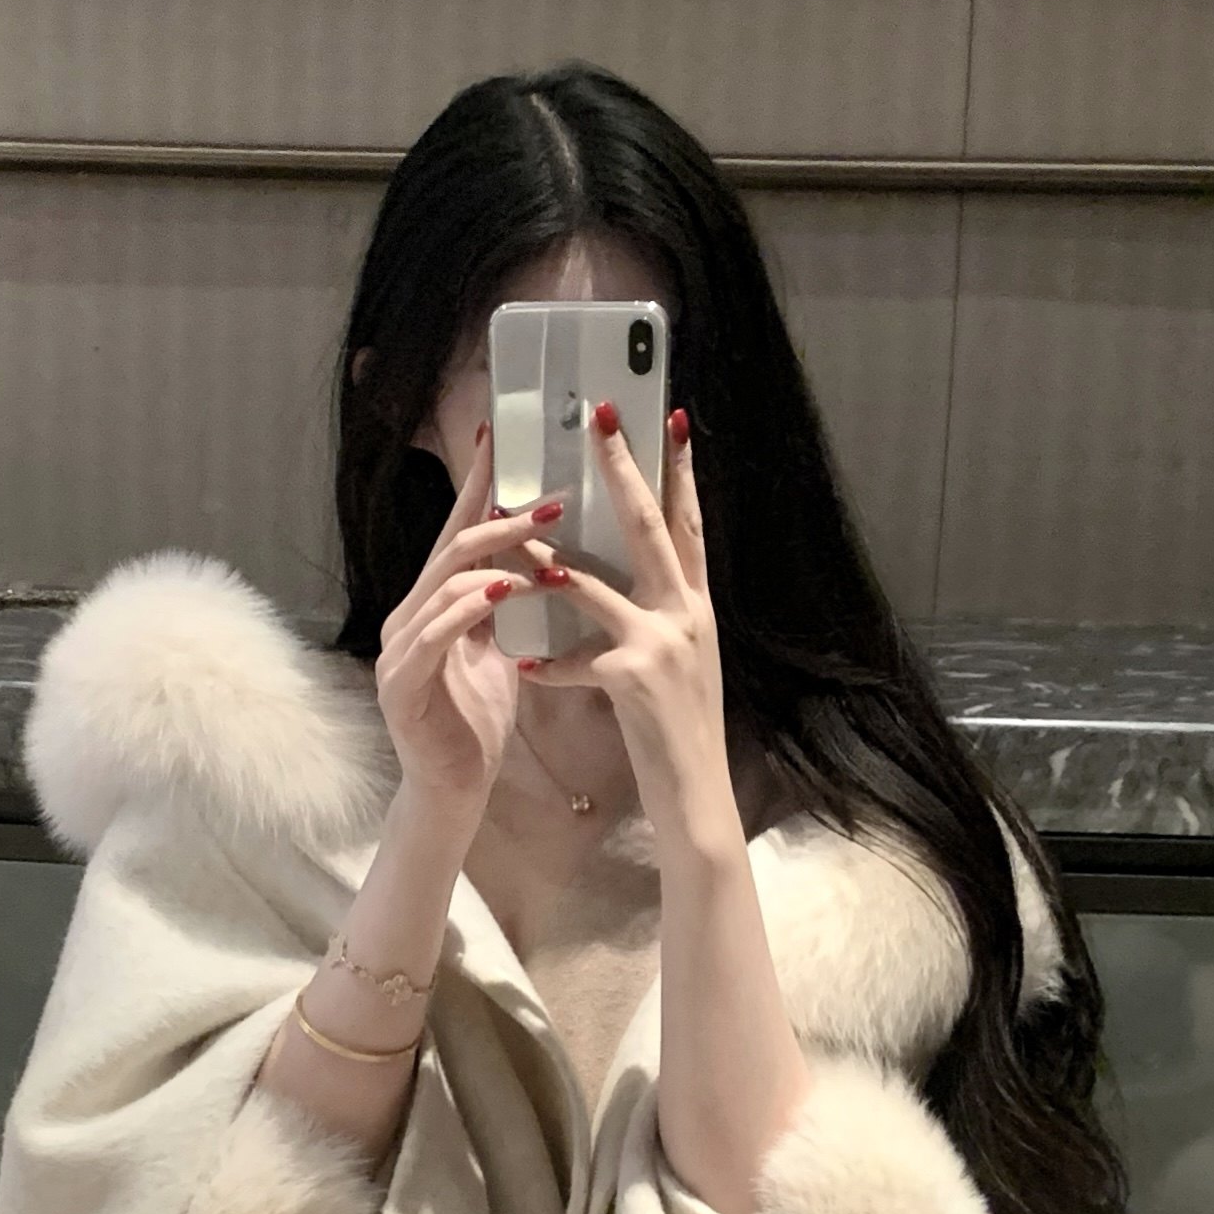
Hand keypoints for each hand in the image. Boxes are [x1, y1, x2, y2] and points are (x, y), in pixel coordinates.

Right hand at [375, 423, 565, 829]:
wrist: (452, 790)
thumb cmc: (476, 722)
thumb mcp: (498, 652)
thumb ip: (504, 606)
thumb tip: (537, 557)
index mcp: (434, 604)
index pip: (457, 531)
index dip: (478, 484)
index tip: (501, 435)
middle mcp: (410, 614)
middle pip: (453, 547)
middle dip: (503, 516)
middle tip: (555, 499)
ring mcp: (401, 646)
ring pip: (445, 582)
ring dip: (498, 558)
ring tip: (546, 546)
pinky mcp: (403, 681)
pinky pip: (437, 631)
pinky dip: (471, 607)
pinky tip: (505, 590)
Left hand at [511, 408, 737, 857]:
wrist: (699, 796)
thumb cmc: (680, 731)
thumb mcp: (682, 661)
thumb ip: (660, 616)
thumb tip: (635, 578)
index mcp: (697, 605)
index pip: (689, 524)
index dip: (681, 470)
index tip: (671, 420)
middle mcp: (687, 613)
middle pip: (649, 526)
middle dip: (623, 469)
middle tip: (602, 417)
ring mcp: (663, 643)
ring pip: (595, 585)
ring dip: (550, 561)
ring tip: (515, 534)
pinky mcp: (634, 680)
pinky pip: (575, 660)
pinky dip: (548, 665)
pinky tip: (524, 667)